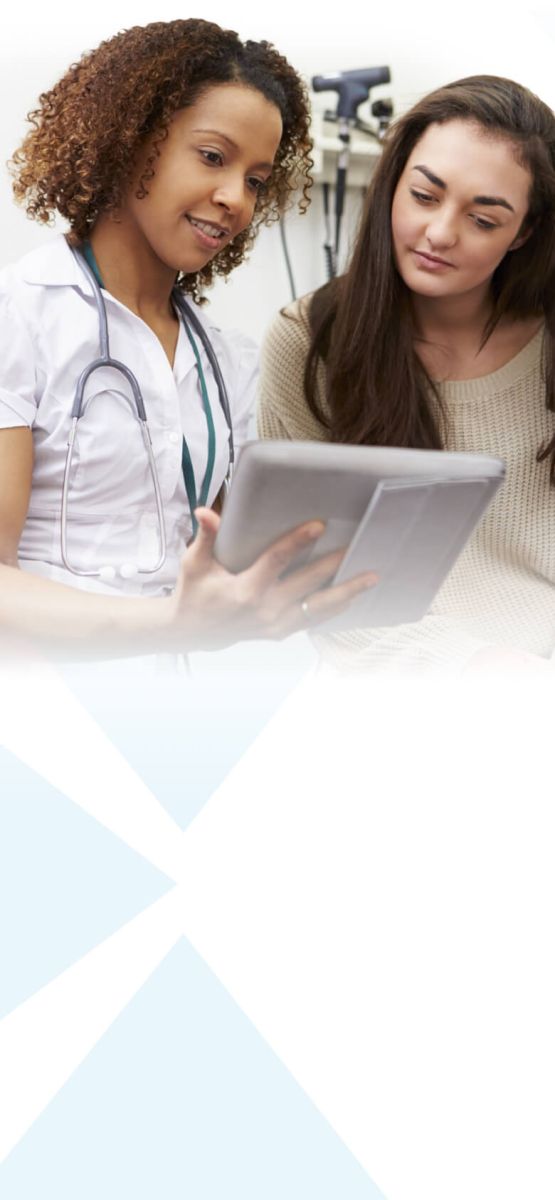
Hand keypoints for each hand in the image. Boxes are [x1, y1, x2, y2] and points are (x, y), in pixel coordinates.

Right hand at [167, 508, 376, 649]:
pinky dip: (335, 609)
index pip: (277, 561)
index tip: (319, 525)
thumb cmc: (195, 592)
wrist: (193, 632)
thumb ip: (206, 537)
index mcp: (245, 590)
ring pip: (319, 608)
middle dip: (334, 564)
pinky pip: (314, 620)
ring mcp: (276, 625)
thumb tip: (206, 512)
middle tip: (358, 546)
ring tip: (372, 577)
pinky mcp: (281, 632)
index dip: (298, 542)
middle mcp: (265, 609)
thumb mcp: (195, 564)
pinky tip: (354, 596)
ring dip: (347, 592)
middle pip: (308, 583)